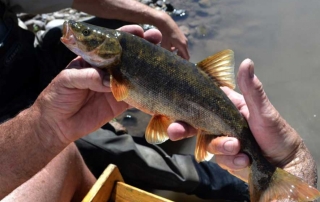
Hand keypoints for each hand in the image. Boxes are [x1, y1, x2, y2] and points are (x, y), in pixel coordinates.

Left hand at [33, 25, 161, 144]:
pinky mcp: (120, 103)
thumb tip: (108, 80)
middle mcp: (107, 71)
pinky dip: (146, 93)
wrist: (58, 124)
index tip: (139, 32)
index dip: (126, 37)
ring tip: (163, 60)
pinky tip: (157, 85)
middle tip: (157, 40)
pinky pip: (136, 97)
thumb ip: (87, 76)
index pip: (111, 45)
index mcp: (93, 60)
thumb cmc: (57, 97)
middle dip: (143, 48)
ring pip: (136, 75)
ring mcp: (115, 87)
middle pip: (128, 57)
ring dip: (149, 68)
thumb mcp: (66, 80)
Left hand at [156, 12, 189, 59]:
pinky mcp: (182, 36)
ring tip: (172, 56)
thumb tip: (169, 60)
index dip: (184, 62)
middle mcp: (185, 43)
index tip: (180, 66)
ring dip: (178, 53)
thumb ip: (169, 54)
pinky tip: (171, 49)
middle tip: (175, 62)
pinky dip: (178, 48)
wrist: (166, 24)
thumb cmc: (166, 36)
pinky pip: (181, 45)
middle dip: (180, 58)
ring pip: (183, 49)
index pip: (187, 57)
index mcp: (183, 46)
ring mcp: (184, 39)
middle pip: (185, 54)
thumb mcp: (166, 47)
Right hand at [168, 59, 309, 182]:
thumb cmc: (277, 133)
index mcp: (228, 107)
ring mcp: (222, 140)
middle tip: (174, 132)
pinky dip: (232, 160)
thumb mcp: (263, 111)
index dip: (187, 103)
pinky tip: (245, 160)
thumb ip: (252, 90)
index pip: (203, 100)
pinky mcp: (225, 157)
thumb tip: (247, 62)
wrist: (285, 164)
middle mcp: (221, 123)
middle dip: (182, 128)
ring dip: (222, 147)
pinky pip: (219, 159)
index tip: (175, 106)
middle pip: (195, 123)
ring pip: (208, 143)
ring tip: (240, 149)